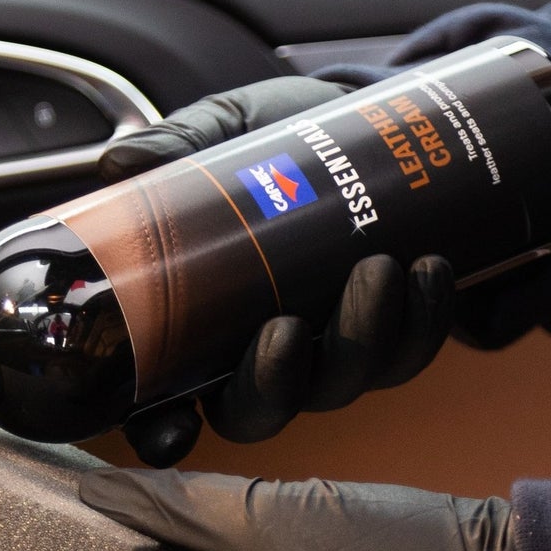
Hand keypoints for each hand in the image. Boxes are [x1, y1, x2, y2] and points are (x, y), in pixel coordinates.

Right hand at [99, 79, 455, 466]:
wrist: (372, 118)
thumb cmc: (288, 138)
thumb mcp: (231, 130)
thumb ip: (181, 143)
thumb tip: (122, 162)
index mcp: (203, 328)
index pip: (168, 406)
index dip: (164, 431)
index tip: (175, 424)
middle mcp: (267, 356)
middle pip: (260, 411)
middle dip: (275, 384)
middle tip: (285, 327)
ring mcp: (334, 353)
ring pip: (343, 383)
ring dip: (363, 337)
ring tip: (378, 267)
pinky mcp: (399, 336)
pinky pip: (410, 352)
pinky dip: (424, 319)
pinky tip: (429, 269)